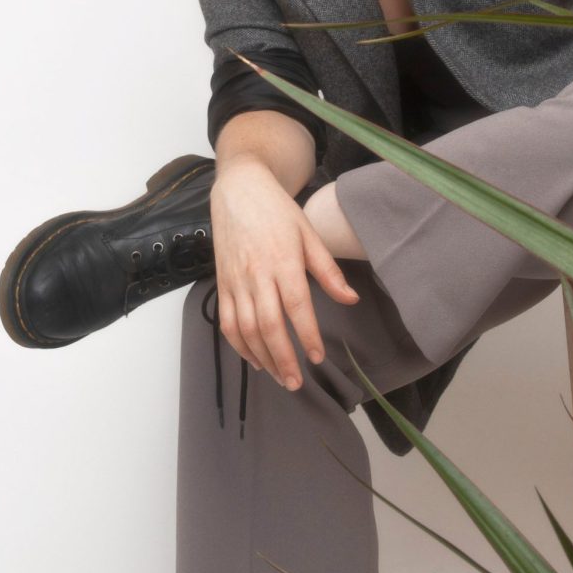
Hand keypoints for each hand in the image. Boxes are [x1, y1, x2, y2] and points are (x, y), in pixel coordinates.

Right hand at [209, 156, 359, 389]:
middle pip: (268, 324)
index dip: (307, 333)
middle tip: (297, 382)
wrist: (238, 190)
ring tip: (280, 377)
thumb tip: (351, 299)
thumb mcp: (309, 233)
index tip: (318, 356)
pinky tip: (255, 359)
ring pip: (245, 328)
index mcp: (282, 260)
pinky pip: (227, 321)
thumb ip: (328, 271)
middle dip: (283, 357)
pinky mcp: (222, 283)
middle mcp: (256, 273)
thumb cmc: (277, 211)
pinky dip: (239, 345)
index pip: (296, 305)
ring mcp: (235, 280)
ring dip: (262, 357)